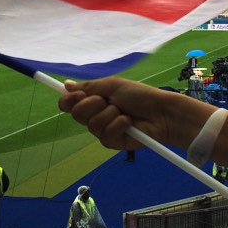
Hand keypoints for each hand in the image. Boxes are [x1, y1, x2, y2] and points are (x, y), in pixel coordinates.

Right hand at [59, 77, 210, 150]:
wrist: (161, 111)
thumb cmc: (140, 95)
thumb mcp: (112, 85)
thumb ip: (89, 87)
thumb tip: (66, 85)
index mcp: (94, 101)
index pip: (69, 104)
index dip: (68, 100)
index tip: (77, 95)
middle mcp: (96, 115)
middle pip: (76, 114)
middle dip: (92, 104)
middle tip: (109, 100)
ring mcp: (103, 130)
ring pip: (92, 124)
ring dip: (110, 114)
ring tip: (124, 112)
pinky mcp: (113, 142)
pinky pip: (105, 134)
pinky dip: (118, 125)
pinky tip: (129, 123)